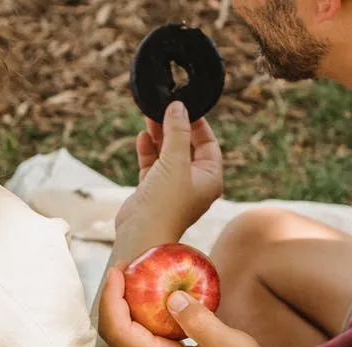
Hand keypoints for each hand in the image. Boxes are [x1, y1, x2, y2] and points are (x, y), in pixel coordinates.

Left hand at [100, 269, 272, 346]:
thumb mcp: (228, 346)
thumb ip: (199, 321)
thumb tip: (172, 296)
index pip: (119, 331)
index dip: (112, 299)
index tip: (119, 271)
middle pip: (115, 332)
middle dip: (113, 298)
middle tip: (126, 268)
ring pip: (126, 335)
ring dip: (124, 305)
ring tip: (136, 278)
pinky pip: (142, 337)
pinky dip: (140, 313)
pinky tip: (155, 297)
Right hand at [113, 101, 222, 260]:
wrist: (142, 234)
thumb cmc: (165, 203)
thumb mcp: (176, 161)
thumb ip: (177, 132)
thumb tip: (178, 107)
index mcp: (210, 178)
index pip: (209, 144)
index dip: (197, 124)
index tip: (184, 106)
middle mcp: (194, 183)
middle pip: (187, 146)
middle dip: (174, 127)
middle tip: (163, 108)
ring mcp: (173, 187)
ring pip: (168, 154)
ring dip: (160, 136)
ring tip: (149, 116)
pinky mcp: (154, 191)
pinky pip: (153, 164)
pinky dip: (149, 151)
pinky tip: (143, 137)